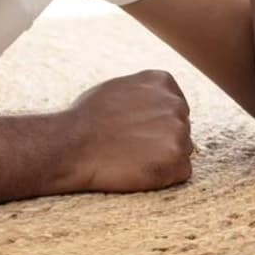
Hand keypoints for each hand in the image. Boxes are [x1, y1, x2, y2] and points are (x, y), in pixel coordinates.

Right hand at [60, 71, 192, 193]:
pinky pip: (180, 171)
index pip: (174, 104)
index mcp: (161, 80)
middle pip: (181, 126)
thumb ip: (146, 92)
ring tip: (131, 153)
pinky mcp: (178, 161)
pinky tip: (138, 166)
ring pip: (181, 148)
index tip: (133, 123)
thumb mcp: (119, 87)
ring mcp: (179, 132)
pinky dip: (163, 173)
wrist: (73, 143)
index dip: (153, 118)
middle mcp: (175, 103)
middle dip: (161, 136)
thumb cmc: (89, 116)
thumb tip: (161, 100)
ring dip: (162, 155)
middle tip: (130, 141)